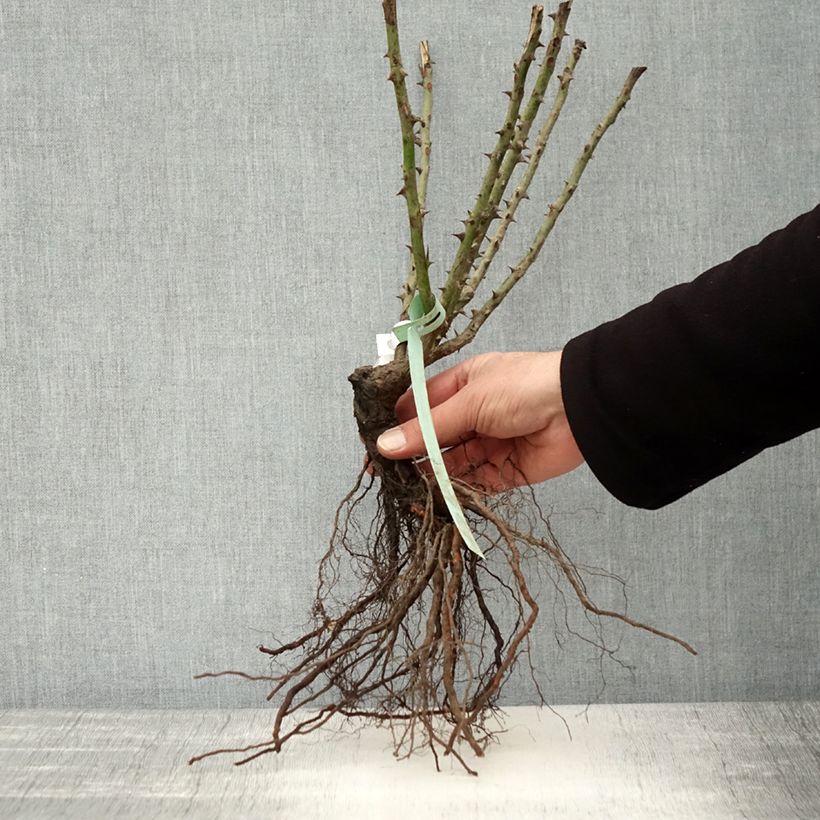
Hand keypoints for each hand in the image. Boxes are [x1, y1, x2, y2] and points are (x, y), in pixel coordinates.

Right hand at [376, 350, 583, 492]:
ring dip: (429, 475)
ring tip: (403, 488)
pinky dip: (454, 492)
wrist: (580, 409)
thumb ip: (428, 429)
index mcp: (462, 385)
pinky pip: (473, 484)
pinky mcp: (505, 471)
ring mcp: (489, 443)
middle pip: (433, 437)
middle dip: (410, 454)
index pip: (419, 404)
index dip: (397, 423)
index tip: (373, 443)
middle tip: (382, 474)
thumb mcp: (468, 401)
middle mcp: (473, 413)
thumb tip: (385, 445)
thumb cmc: (523, 387)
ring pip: (450, 463)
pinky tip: (433, 498)